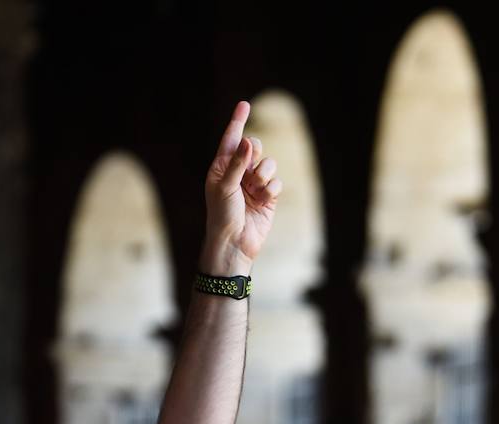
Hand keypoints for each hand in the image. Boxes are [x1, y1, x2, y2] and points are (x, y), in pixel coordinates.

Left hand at [201, 100, 280, 276]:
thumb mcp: (225, 186)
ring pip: (269, 164)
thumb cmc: (222, 216)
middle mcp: (238, 173)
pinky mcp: (268, 197)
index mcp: (221, 168)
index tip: (245, 104)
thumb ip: (237, 163)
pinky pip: (276, 182)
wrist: (234, 243)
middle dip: (255, 153)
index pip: (230, 139)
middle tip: (251, 167)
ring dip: (265, 173)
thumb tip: (246, 141)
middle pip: (254, 147)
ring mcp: (254, 185)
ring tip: (257, 188)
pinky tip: (264, 200)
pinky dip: (272, 189)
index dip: (238, 122)